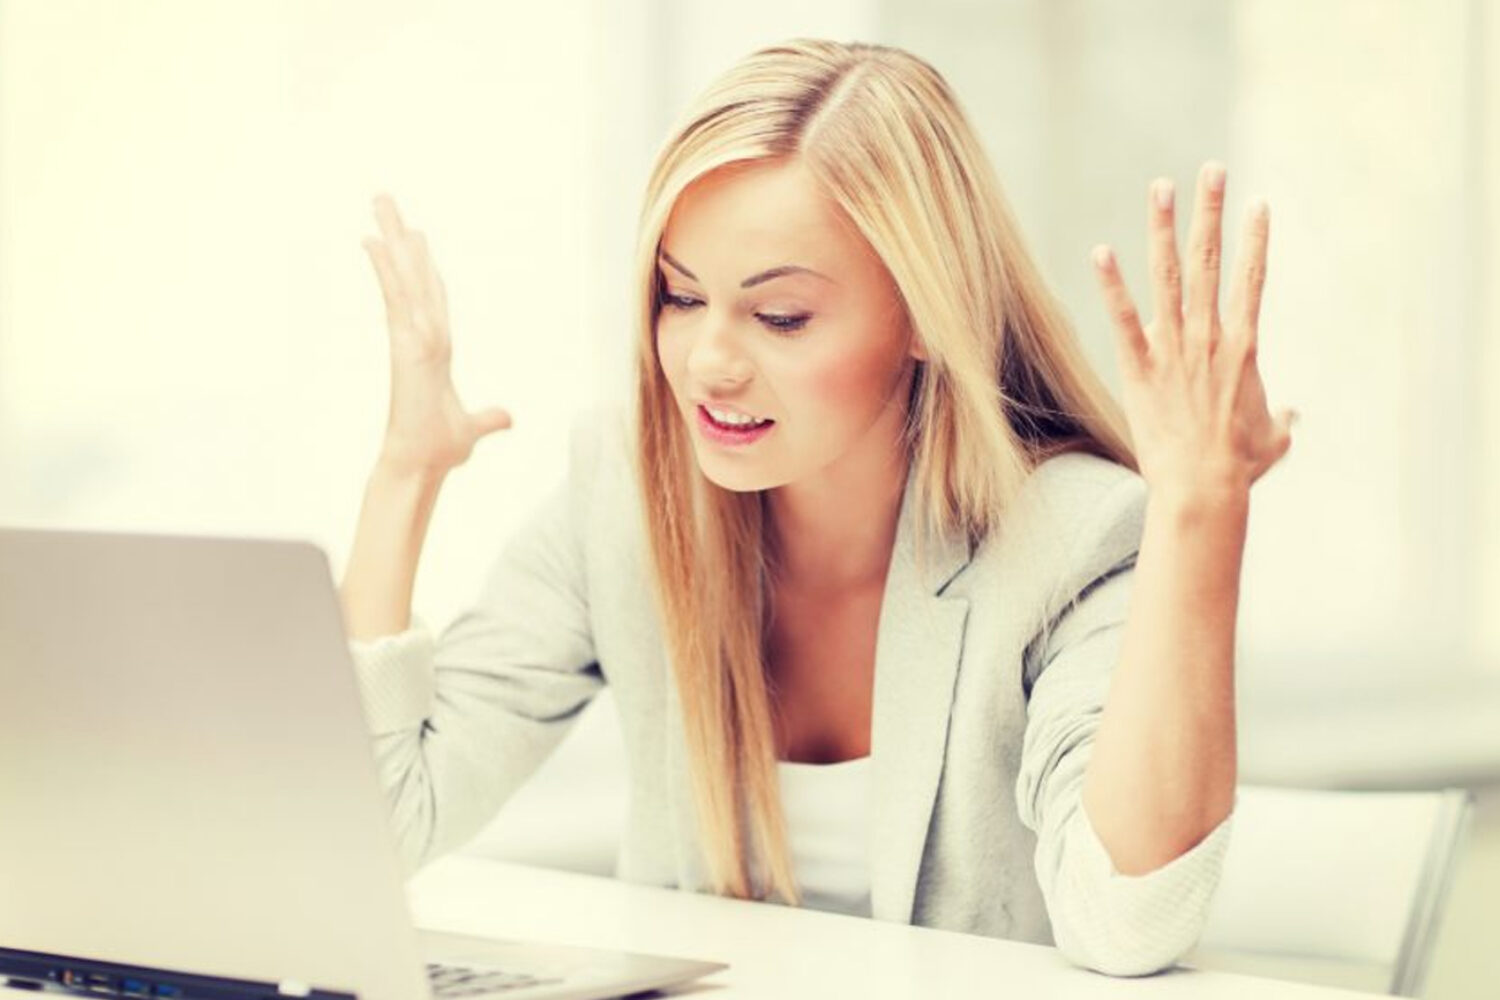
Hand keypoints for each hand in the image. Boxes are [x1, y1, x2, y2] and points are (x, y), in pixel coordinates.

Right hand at [362, 193, 511, 476]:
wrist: (422, 465)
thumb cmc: (440, 450)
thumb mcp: (472, 429)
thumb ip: (488, 420)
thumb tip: (507, 418)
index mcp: (436, 349)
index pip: (432, 298)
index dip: (424, 267)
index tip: (416, 237)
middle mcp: (421, 336)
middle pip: (413, 277)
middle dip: (401, 237)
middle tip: (384, 199)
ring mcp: (411, 338)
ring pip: (403, 278)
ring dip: (392, 238)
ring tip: (379, 201)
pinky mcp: (405, 345)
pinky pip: (396, 299)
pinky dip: (386, 270)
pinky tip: (374, 239)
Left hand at [1091, 162, 1295, 499]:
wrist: (1203, 488)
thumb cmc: (1238, 468)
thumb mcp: (1272, 440)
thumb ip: (1283, 420)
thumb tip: (1294, 416)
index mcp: (1244, 346)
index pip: (1253, 279)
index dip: (1256, 239)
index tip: (1259, 202)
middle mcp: (1210, 336)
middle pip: (1212, 261)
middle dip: (1211, 212)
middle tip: (1212, 170)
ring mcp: (1174, 348)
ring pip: (1170, 275)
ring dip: (1164, 227)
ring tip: (1161, 186)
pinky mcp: (1139, 367)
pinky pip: (1122, 318)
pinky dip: (1112, 284)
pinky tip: (1101, 252)